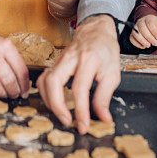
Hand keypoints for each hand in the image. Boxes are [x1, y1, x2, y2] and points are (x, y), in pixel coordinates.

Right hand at [0, 20, 29, 98]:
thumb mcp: (0, 41)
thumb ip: (10, 57)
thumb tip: (21, 77)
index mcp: (4, 45)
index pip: (20, 69)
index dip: (25, 84)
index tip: (25, 90)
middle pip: (9, 79)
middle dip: (14, 91)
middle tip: (16, 95)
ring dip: (3, 93)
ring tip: (6, 95)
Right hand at [37, 14, 119, 133]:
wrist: (95, 31)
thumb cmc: (105, 52)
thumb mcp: (113, 73)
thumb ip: (105, 97)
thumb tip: (103, 119)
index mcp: (88, 60)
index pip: (80, 88)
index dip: (80, 110)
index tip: (83, 125)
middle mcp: (70, 58)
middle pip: (53, 81)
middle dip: (57, 105)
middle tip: (66, 121)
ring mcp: (60, 59)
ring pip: (44, 80)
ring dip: (49, 100)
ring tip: (61, 114)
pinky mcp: (54, 62)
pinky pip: (43, 79)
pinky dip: (45, 93)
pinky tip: (54, 102)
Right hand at [129, 14, 156, 48]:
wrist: (150, 25)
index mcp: (149, 18)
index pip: (150, 23)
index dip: (154, 31)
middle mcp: (140, 22)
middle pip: (142, 28)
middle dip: (149, 37)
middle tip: (155, 43)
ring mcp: (135, 28)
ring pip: (135, 33)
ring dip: (142, 41)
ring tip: (149, 45)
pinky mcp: (132, 34)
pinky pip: (131, 39)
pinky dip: (137, 44)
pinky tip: (143, 46)